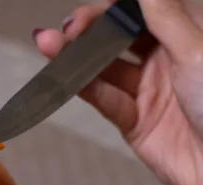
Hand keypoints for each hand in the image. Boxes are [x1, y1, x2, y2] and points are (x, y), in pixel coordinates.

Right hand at [33, 0, 202, 184]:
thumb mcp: (197, 51)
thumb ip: (164, 16)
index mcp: (187, 36)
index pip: (143, 12)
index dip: (114, 8)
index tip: (90, 10)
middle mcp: (167, 60)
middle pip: (119, 38)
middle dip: (91, 29)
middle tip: (67, 28)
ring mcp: (149, 91)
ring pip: (106, 68)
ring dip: (76, 57)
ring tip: (48, 44)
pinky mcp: (135, 122)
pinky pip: (106, 100)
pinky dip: (84, 88)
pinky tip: (63, 76)